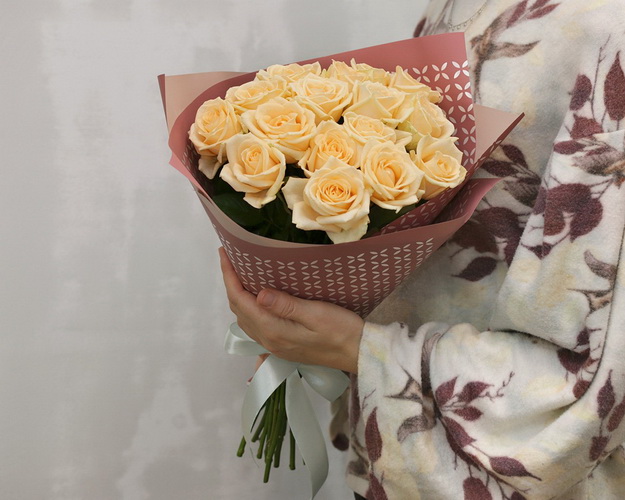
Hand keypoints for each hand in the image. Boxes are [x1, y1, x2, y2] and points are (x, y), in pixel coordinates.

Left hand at [219, 247, 363, 373]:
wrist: (358, 354)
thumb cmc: (342, 331)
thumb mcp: (316, 313)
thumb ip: (286, 305)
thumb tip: (258, 294)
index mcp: (274, 330)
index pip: (241, 300)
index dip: (229, 276)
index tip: (225, 253)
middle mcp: (269, 339)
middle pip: (238, 309)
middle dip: (230, 283)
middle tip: (230, 258)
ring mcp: (274, 345)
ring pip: (245, 318)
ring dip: (238, 296)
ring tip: (239, 274)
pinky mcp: (282, 346)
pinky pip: (255, 325)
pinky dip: (248, 308)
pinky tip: (255, 298)